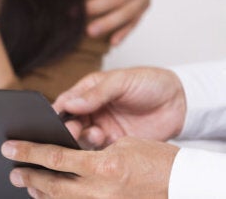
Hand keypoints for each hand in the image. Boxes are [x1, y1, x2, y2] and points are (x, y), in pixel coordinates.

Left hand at [1, 137, 178, 198]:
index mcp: (104, 166)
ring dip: (41, 192)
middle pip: (52, 184)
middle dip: (28, 176)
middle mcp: (101, 191)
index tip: (11, 148)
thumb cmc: (158, 161)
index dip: (29, 152)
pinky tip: (49, 197)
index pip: (56, 157)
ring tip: (27, 184)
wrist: (186, 186)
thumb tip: (66, 151)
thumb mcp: (123, 145)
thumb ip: (92, 150)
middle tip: (12, 170)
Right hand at [53, 67, 185, 148]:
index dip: (57, 111)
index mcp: (88, 92)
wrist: (181, 103)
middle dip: (68, 128)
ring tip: (97, 134)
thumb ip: (96, 93)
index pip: (65, 102)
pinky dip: (97, 152)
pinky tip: (104, 145)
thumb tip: (70, 103)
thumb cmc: (150, 83)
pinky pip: (99, 152)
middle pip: (70, 123)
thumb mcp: (121, 81)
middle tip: (72, 131)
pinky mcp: (116, 144)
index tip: (53, 119)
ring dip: (83, 139)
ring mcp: (103, 128)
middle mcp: (92, 111)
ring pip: (82, 139)